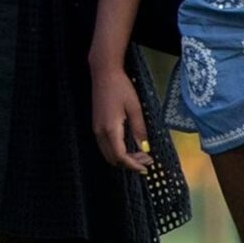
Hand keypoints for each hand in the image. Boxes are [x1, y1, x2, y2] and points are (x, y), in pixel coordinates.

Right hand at [91, 59, 149, 173]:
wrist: (104, 74)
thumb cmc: (121, 88)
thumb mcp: (135, 108)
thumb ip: (139, 130)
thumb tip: (144, 149)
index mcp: (110, 129)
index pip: (121, 156)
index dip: (133, 165)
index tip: (146, 168)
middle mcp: (100, 132)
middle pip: (113, 158)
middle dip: (130, 163)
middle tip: (147, 159)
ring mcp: (96, 129)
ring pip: (108, 154)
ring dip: (124, 158)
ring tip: (141, 153)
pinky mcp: (96, 126)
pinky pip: (106, 146)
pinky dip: (117, 151)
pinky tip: (129, 145)